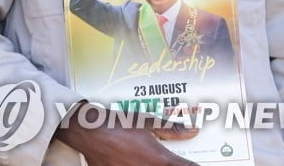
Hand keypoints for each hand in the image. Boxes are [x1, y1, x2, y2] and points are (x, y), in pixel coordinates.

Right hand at [54, 106, 198, 165]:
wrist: (87, 131)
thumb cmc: (115, 124)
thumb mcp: (145, 122)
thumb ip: (171, 128)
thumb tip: (192, 130)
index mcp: (160, 159)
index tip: (196, 164)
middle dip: (175, 165)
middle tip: (169, 160)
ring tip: (146, 159)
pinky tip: (135, 162)